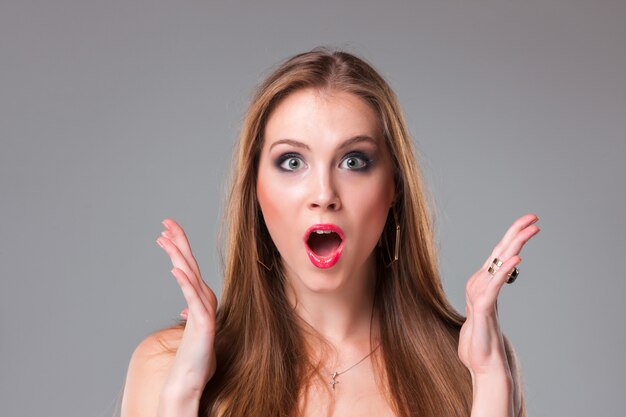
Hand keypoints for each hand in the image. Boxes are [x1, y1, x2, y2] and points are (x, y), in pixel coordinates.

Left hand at [156, 218, 216, 400]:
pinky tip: (176, 270)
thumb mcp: (191, 328)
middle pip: (190, 264)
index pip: (188, 266)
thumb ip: (191, 314)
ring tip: (166, 239)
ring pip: (190, 276)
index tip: (165, 230)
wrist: (192, 378)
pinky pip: (193, 300)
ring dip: (179, 256)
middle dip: (178, 241)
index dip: (178, 247)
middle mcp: (204, 299)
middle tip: (166, 222)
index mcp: (200, 298)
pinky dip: (185, 283)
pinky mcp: (203, 323)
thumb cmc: (192, 355)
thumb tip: (185, 308)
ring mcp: (204, 310)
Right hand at [458, 214, 539, 380]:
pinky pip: (495, 286)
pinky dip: (505, 271)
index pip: (499, 253)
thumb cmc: (485, 341)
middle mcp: (479, 284)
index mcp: (482, 282)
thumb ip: (490, 294)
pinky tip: (517, 259)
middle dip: (516, 232)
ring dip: (514, 245)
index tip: (529, 221)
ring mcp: (479, 295)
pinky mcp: (483, 309)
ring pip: (497, 264)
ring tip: (528, 231)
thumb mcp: (488, 310)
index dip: (513, 235)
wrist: (482, 364)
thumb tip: (500, 279)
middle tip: (533, 216)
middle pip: (498, 252)